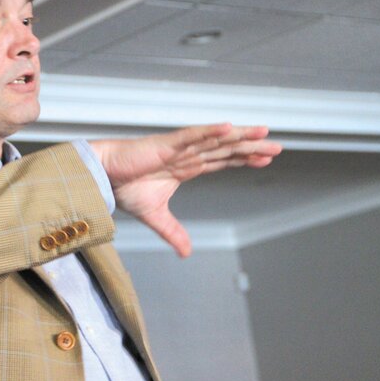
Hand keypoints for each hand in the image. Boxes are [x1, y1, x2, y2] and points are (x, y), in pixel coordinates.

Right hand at [89, 124, 281, 256]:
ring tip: (263, 132)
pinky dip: (209, 131)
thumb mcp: (155, 216)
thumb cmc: (126, 188)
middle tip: (276, 146)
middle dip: (251, 148)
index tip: (265, 159)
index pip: (222, 161)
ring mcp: (179, 148)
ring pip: (215, 141)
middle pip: (226, 150)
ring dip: (239, 137)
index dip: (244, 159)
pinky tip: (228, 128)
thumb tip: (186, 253)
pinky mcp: (166, 144)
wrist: (103, 176)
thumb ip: (173, 232)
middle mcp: (188, 155)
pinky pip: (192, 136)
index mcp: (187, 167)